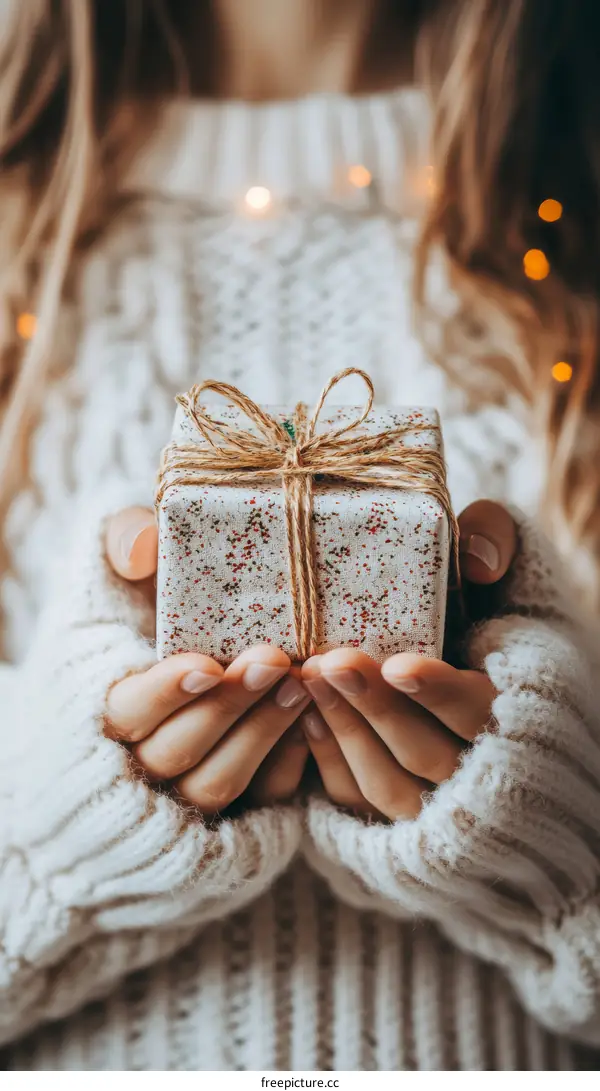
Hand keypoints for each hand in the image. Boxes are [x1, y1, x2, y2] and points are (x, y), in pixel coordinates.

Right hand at [105, 507, 309, 810]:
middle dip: (227, 707)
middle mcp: (145, 757)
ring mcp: (191, 786)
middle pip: (178, 751)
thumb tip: (140, 548)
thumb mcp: (131, 566)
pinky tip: (317, 718)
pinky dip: (290, 762)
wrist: (195, 652)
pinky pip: (266, 798)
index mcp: (110, 704)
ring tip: (302, 683)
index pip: (127, 713)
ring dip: (263, 733)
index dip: (163, 694)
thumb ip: (124, 539)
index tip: (205, 664)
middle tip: (273, 660)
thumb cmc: (150, 606)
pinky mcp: (243, 800)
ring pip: (220, 781)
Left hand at [300, 501, 517, 820]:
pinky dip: (330, 762)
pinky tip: (305, 713)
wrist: (471, 675)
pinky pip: (358, 802)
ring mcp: (437, 796)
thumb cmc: (488, 611)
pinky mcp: (395, 806)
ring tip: (312, 679)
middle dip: (377, 710)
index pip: (482, 714)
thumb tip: (478, 558)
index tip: (399, 665)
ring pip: (390, 786)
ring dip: (347, 733)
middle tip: (334, 662)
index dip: (441, 695)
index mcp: (516, 708)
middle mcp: (480, 766)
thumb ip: (498, 540)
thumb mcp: (503, 565)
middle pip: (428, 755)